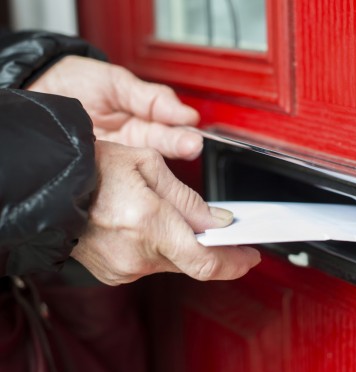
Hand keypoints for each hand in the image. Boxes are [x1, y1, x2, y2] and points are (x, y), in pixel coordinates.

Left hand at [29, 56, 201, 159]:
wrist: (32, 91)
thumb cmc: (71, 82)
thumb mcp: (115, 82)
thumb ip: (150, 98)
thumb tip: (185, 112)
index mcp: (142, 120)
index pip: (171, 127)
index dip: (183, 129)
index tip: (191, 126)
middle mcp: (134, 142)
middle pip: (164, 147)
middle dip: (180, 144)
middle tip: (191, 144)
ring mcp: (119, 158)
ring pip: (147, 163)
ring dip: (163, 161)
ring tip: (179, 151)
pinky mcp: (102, 171)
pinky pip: (121, 174)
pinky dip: (134, 174)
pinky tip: (144, 168)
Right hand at [72, 141, 260, 284]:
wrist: (49, 185)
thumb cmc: (94, 168)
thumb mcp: (149, 166)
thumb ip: (189, 200)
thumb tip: (218, 220)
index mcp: (150, 224)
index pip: (206, 261)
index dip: (234, 263)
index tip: (250, 256)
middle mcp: (137, 254)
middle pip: (192, 261)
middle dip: (211, 247)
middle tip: (223, 232)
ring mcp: (123, 268)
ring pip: (171, 261)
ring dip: (182, 243)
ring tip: (173, 216)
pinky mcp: (114, 273)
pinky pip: (150, 262)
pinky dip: (160, 246)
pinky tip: (151, 225)